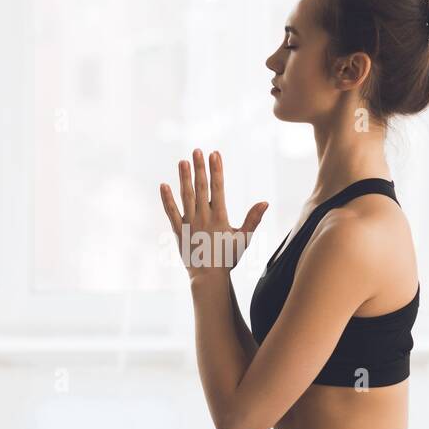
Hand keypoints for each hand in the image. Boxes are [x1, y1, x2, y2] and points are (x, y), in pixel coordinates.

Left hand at [159, 149, 268, 280]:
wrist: (209, 277)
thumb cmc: (228, 258)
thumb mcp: (244, 239)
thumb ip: (253, 219)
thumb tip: (265, 202)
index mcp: (219, 217)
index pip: (218, 188)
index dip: (216, 170)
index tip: (214, 154)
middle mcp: (203, 217)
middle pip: (200, 188)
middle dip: (199, 168)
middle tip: (197, 150)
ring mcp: (189, 223)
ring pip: (186, 196)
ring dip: (184, 178)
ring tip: (182, 161)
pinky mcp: (178, 231)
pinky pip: (171, 212)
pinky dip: (167, 199)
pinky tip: (163, 185)